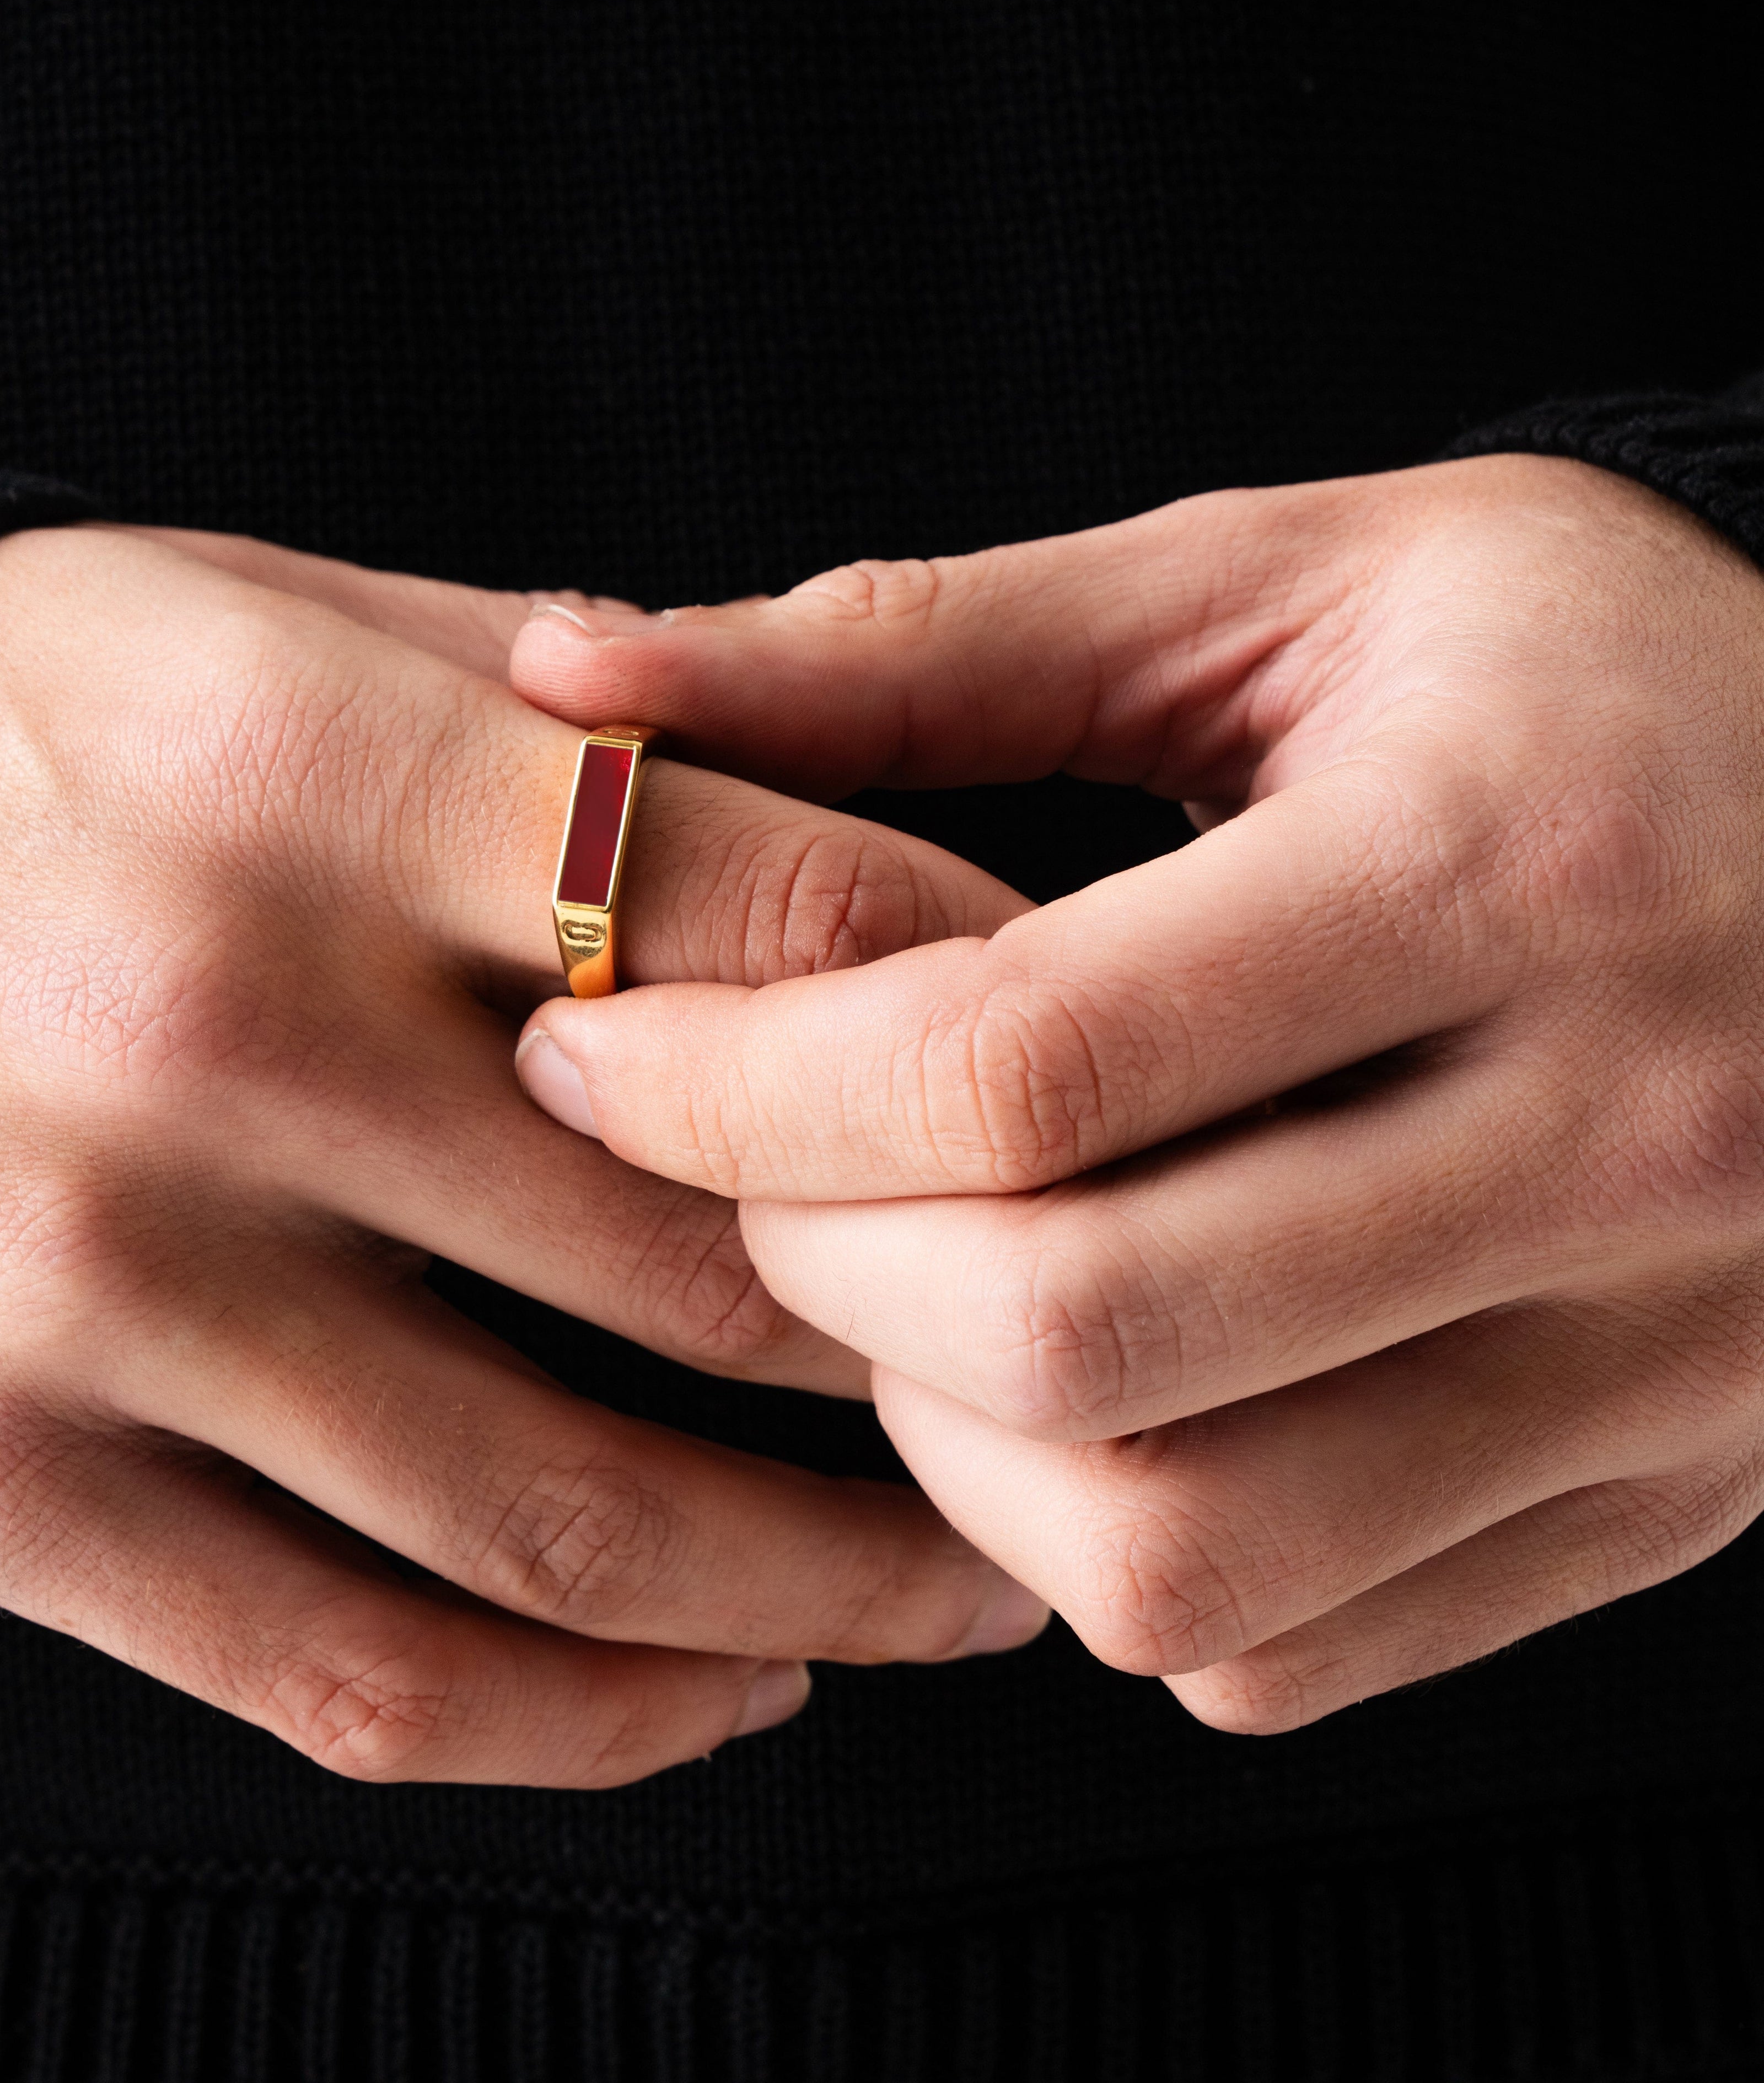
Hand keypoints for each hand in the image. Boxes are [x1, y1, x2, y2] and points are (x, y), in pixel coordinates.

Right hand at [0, 523, 1047, 1788]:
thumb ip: (572, 729)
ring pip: (563, 1524)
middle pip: (706, 1259)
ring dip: (826, 1595)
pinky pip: (355, 1673)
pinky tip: (723, 1691)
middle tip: (1089, 1381)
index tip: (1104, 1104)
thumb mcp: (272, 628)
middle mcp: (192, 1024)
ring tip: (970, 1587)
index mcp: (304, 767)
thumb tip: (874, 854)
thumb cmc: (37, 731)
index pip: (783, 906)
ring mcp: (70, 1282)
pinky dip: (591, 1721)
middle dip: (958, 1347)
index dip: (1000, 1018)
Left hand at [510, 454, 1763, 1730]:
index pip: (1020, 1065)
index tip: (597, 1052)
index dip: (733, 1086)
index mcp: (1506, 867)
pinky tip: (1091, 1390)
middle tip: (746, 1164)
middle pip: (1071, 1336)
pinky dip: (1105, 1551)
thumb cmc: (1587, 685)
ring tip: (915, 1276)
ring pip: (1166, 1552)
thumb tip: (581, 666)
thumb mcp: (1287, 588)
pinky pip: (1276, 1650)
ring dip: (943, 1440)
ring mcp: (1657, 1371)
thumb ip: (926, 642)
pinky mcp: (1646, 1505)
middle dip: (808, 1267)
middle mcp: (1619, 1149)